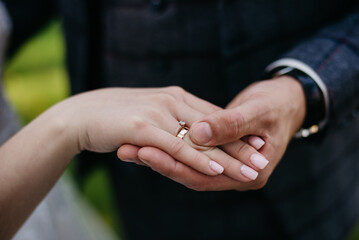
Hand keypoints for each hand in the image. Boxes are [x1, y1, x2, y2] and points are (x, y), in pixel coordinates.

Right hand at [61, 87, 262, 180]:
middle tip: (262, 160)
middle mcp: (171, 100)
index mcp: (175, 96)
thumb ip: (172, 120)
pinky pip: (177, 146)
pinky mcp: (143, 126)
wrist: (81, 114)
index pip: (213, 117)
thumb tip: (189, 132)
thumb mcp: (152, 113)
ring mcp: (158, 112)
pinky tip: (216, 168)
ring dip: (227, 157)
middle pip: (213, 128)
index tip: (256, 146)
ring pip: (200, 139)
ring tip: (250, 171)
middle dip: (240, 146)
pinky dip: (198, 158)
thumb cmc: (117, 117)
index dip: (235, 133)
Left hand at [120, 76, 304, 190]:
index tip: (145, 150)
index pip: (204, 176)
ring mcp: (224, 164)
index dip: (174, 165)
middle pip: (189, 174)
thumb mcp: (259, 112)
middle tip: (126, 149)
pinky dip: (167, 145)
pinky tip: (144, 138)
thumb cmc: (278, 105)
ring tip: (125, 144)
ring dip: (157, 155)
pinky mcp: (215, 151)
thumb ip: (231, 125)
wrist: (286, 101)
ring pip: (185, 164)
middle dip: (157, 162)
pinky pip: (188, 152)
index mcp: (249, 173)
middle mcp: (234, 174)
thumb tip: (199, 134)